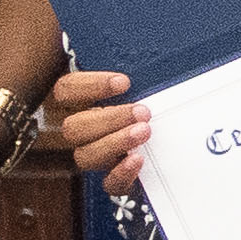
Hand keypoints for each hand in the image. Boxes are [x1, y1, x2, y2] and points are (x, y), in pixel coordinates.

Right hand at [45, 60, 155, 204]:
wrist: (174, 140)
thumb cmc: (149, 102)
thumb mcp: (138, 84)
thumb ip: (131, 76)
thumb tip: (143, 55)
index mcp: (80, 102)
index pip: (65, 90)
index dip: (90, 86)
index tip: (124, 83)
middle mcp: (82, 131)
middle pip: (73, 128)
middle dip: (109, 119)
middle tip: (142, 112)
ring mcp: (97, 156)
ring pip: (86, 155)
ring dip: (116, 142)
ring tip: (144, 131)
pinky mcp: (116, 179)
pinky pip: (109, 184)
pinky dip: (123, 173)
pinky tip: (138, 159)